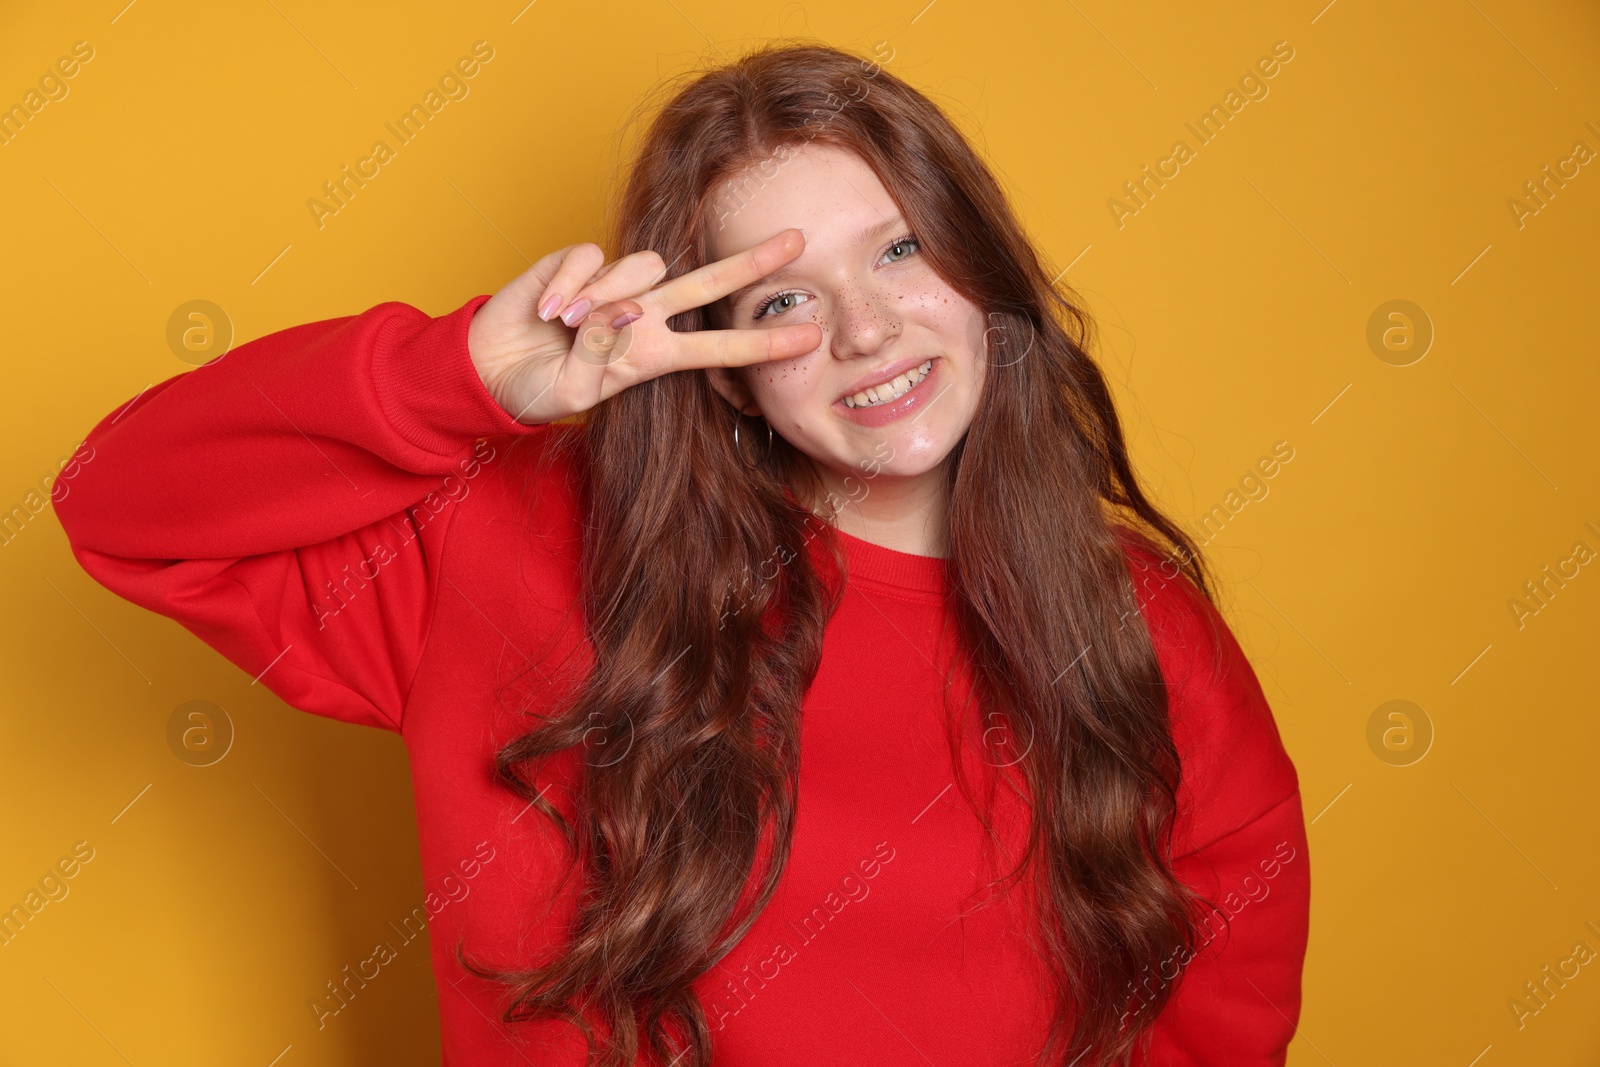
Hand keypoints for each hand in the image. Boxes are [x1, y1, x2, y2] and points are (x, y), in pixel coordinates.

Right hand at [467, 229, 821, 425]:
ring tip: (568, 324)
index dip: (762, 343)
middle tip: (797, 240)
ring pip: (641, 266)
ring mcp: (613, 285)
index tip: (811, 337)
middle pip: (707, 282)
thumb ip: (601, 355)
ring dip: (606, 295)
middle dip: (751, 263)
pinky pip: (588, 258)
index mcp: (655, 354)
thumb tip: (621, 309)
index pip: (720, 348)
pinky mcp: (577, 261)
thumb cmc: (542, 386)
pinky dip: (568, 284)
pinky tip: (548, 310)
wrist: (493, 368)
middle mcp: (644, 314)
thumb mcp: (576, 391)